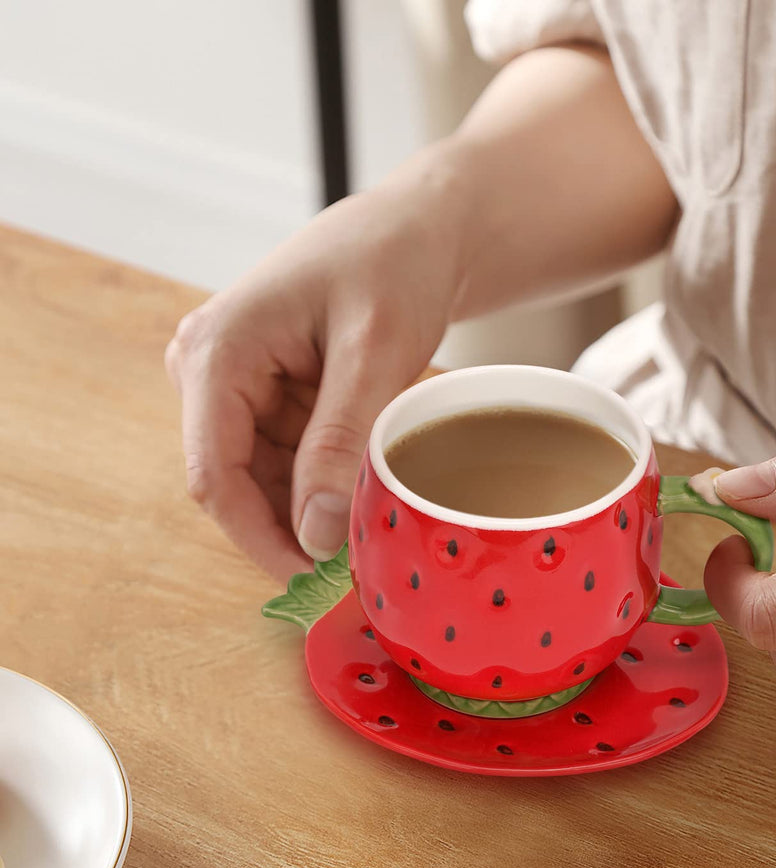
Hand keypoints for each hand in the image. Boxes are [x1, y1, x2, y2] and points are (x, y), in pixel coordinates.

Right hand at [165, 175, 461, 580]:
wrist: (417, 230)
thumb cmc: (393, 263)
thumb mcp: (374, 351)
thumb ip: (340, 440)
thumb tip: (316, 533)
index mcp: (218, 351)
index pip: (214, 475)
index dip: (260, 539)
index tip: (312, 583)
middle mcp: (211, 369)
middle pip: (235, 483)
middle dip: (291, 528)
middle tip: (353, 565)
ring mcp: (238, 383)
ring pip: (263, 479)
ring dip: (310, 509)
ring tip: (367, 527)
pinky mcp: (268, 394)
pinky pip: (286, 459)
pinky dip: (322, 483)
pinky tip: (361, 493)